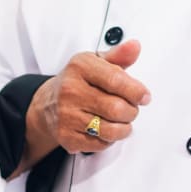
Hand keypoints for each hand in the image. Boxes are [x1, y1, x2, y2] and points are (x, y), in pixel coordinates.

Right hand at [20, 40, 149, 168]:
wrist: (47, 103)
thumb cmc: (75, 81)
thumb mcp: (94, 62)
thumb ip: (118, 56)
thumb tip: (135, 47)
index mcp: (79, 67)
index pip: (116, 80)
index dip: (136, 91)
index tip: (144, 96)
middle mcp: (70, 90)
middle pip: (116, 108)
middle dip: (131, 111)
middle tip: (130, 108)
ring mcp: (67, 115)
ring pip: (111, 130)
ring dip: (123, 128)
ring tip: (121, 120)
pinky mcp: (67, 137)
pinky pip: (101, 144)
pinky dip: (108, 139)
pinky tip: (104, 129)